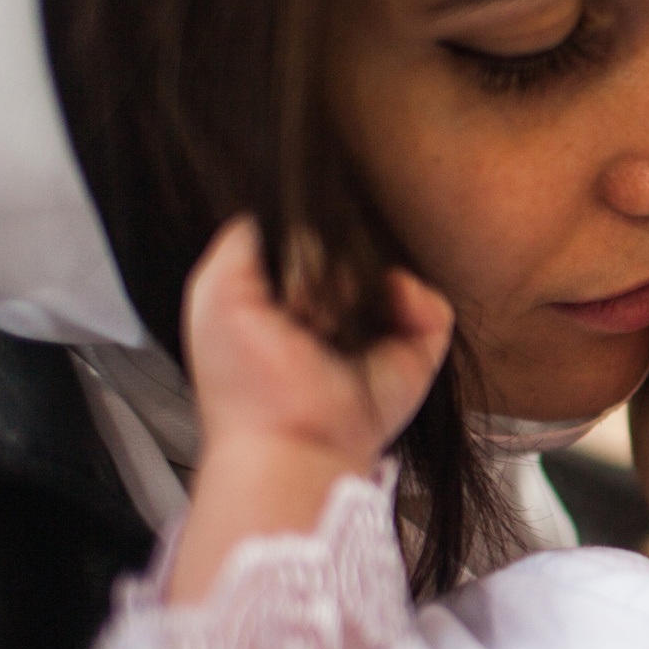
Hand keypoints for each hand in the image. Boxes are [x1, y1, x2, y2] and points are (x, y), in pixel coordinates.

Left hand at [184, 215, 451, 469]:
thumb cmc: (245, 382)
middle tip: (303, 307)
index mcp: (289, 308)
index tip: (283, 272)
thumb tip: (278, 209)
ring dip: (362, 280)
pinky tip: (385, 309)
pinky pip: (432, 303)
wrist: (290, 438)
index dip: (299, 243)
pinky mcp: (417, 352)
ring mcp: (380, 335)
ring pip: (390, 272)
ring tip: (333, 318)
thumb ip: (242, 241)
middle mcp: (337, 319)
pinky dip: (413, 298)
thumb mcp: (216, 291)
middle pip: (353, 251)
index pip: (310, 247)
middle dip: (329, 262)